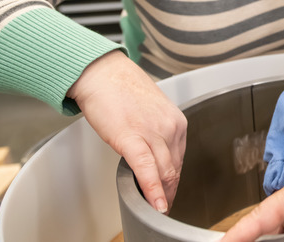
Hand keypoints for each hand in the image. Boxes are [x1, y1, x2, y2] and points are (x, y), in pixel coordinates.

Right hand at [67, 51, 186, 212]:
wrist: (103, 73)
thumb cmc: (122, 90)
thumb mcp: (151, 113)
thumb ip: (157, 135)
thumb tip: (154, 158)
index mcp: (176, 122)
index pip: (180, 159)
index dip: (174, 181)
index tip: (169, 193)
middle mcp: (170, 127)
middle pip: (174, 170)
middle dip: (169, 192)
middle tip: (163, 207)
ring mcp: (153, 133)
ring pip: (164, 173)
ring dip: (161, 196)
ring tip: (156, 210)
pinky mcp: (131, 138)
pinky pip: (146, 169)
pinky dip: (151, 190)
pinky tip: (154, 204)